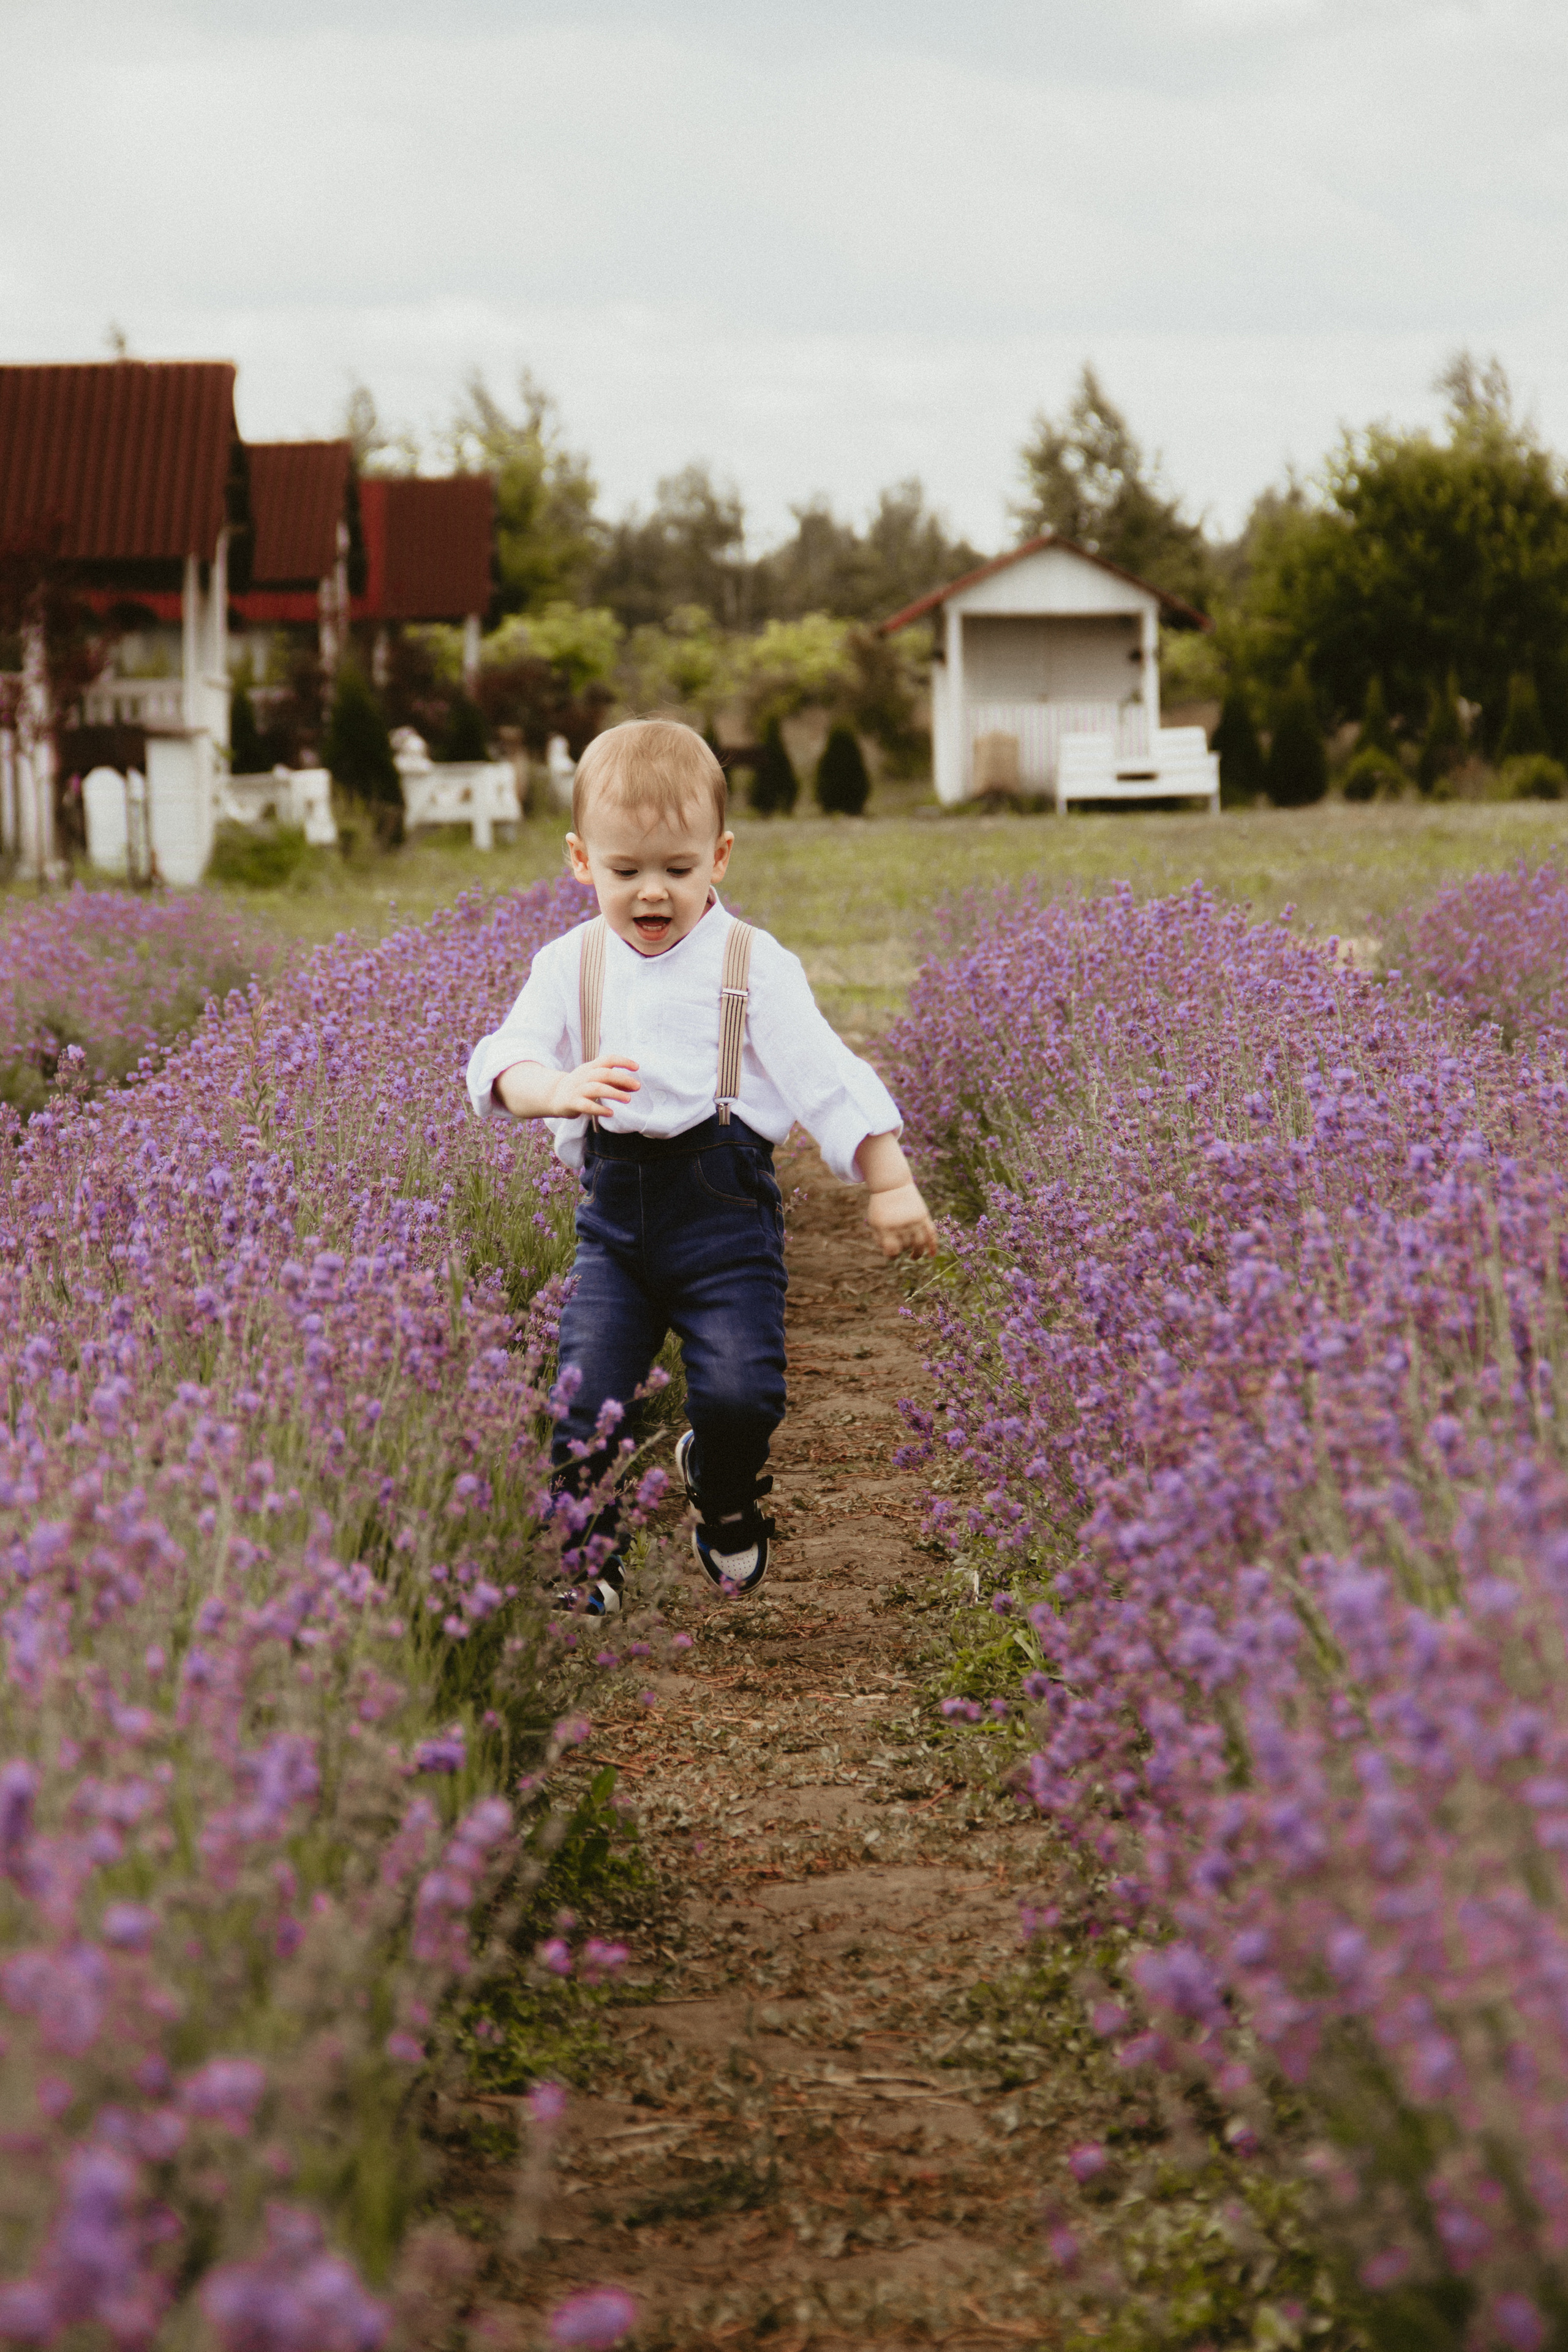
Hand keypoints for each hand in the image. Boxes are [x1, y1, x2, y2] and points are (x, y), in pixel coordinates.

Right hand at [492, 1056, 639, 1119]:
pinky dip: (599, 1109)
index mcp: (590, 1067)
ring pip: (596, 1088)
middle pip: (604, 1074)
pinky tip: (610, 1113)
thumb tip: (634, 1086)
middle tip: (637, 1087)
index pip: (608, 1059)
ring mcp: (577, 1089)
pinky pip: (586, 1105)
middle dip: (622, 1079)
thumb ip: (613, 1082)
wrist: (553, 1095)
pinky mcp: (572, 1103)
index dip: (623, 1061)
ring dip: (614, 1093)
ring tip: (628, 1099)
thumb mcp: (595, 1080)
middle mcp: (584, 1076)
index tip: (637, 1067)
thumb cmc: (580, 1087)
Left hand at [866, 1180, 937, 1260]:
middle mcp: (901, 1225)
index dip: (892, 1256)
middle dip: (902, 1248)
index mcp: (886, 1228)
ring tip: (913, 1256)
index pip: (892, 1251)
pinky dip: (933, 1246)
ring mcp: (914, 1221)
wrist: (891, 1184)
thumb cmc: (881, 1206)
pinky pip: (931, 1234)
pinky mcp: (923, 1216)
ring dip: (917, 1253)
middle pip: (906, 1246)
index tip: (891, 1254)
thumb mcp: (874, 1222)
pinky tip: (932, 1255)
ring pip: (919, 1244)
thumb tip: (890, 1255)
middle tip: (899, 1244)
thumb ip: (879, 1239)